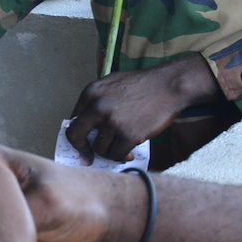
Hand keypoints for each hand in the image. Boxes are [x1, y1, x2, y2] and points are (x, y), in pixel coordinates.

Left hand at [66, 57, 218, 162]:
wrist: (169, 86)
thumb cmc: (143, 85)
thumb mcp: (113, 84)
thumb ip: (97, 101)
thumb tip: (87, 126)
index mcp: (91, 92)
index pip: (73, 119)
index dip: (78, 133)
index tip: (83, 142)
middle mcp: (97, 106)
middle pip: (75, 136)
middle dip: (80, 149)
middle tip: (87, 157)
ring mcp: (112, 121)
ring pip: (98, 148)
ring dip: (108, 152)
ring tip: (120, 149)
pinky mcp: (128, 134)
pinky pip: (116, 154)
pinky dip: (121, 157)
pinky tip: (128, 153)